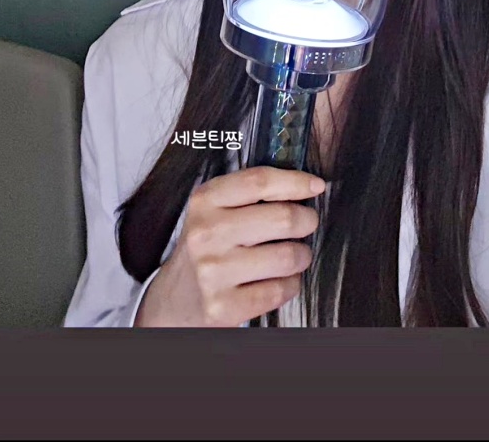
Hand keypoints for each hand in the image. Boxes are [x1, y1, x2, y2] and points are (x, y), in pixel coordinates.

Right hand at [134, 165, 324, 326]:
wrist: (172, 300)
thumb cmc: (206, 248)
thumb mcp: (213, 210)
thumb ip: (248, 192)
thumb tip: (305, 184)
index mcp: (205, 201)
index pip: (260, 181)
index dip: (296, 182)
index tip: (316, 186)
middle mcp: (206, 233)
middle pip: (283, 217)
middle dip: (307, 220)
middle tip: (306, 224)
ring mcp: (214, 271)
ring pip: (288, 255)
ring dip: (302, 255)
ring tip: (294, 254)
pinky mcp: (224, 306)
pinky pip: (281, 289)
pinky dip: (291, 284)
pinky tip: (280, 280)